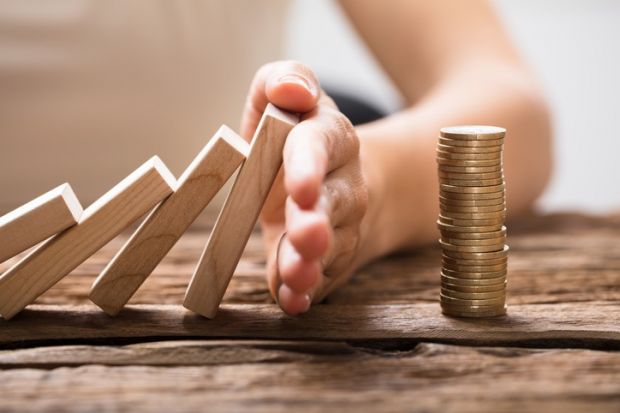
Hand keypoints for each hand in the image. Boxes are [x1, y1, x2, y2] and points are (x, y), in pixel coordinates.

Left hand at [241, 61, 368, 314]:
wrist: (342, 182)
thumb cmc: (300, 138)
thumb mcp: (290, 100)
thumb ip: (285, 80)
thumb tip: (290, 90)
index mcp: (331, 137)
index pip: (321, 145)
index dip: (309, 165)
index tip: (299, 187)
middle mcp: (345, 183)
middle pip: (335, 202)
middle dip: (318, 221)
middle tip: (306, 236)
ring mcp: (343, 226)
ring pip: (333, 247)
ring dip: (311, 264)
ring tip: (294, 277)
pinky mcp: (332, 259)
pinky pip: (324, 277)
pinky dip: (305, 291)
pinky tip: (291, 301)